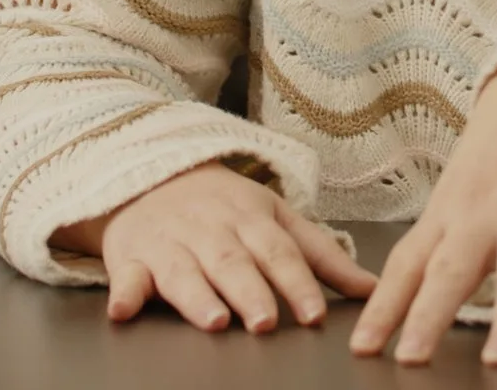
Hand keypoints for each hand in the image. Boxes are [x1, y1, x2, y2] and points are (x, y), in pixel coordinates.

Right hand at [54, 161, 377, 333]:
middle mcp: (211, 231)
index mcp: (251, 220)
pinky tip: (123, 310)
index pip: (279, 252)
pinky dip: (124, 294)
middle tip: (265, 321)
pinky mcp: (131, 258)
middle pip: (233, 263)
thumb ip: (321, 256)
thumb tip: (373, 290)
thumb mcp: (276, 218)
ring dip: (196, 296)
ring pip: (184, 271)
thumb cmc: (224, 206)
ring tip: (213, 320)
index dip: (297, 283)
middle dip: (250, 291)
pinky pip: (125, 276)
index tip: (315, 314)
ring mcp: (169, 243)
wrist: (153, 176)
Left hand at [348, 56, 496, 366]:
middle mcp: (486, 215)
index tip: (363, 347)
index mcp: (449, 212)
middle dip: (430, 313)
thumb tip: (393, 308)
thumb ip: (429, 251)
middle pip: (454, 269)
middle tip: (411, 356)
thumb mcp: (450, 197)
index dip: (384, 307)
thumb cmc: (491, 156)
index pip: (408, 264)